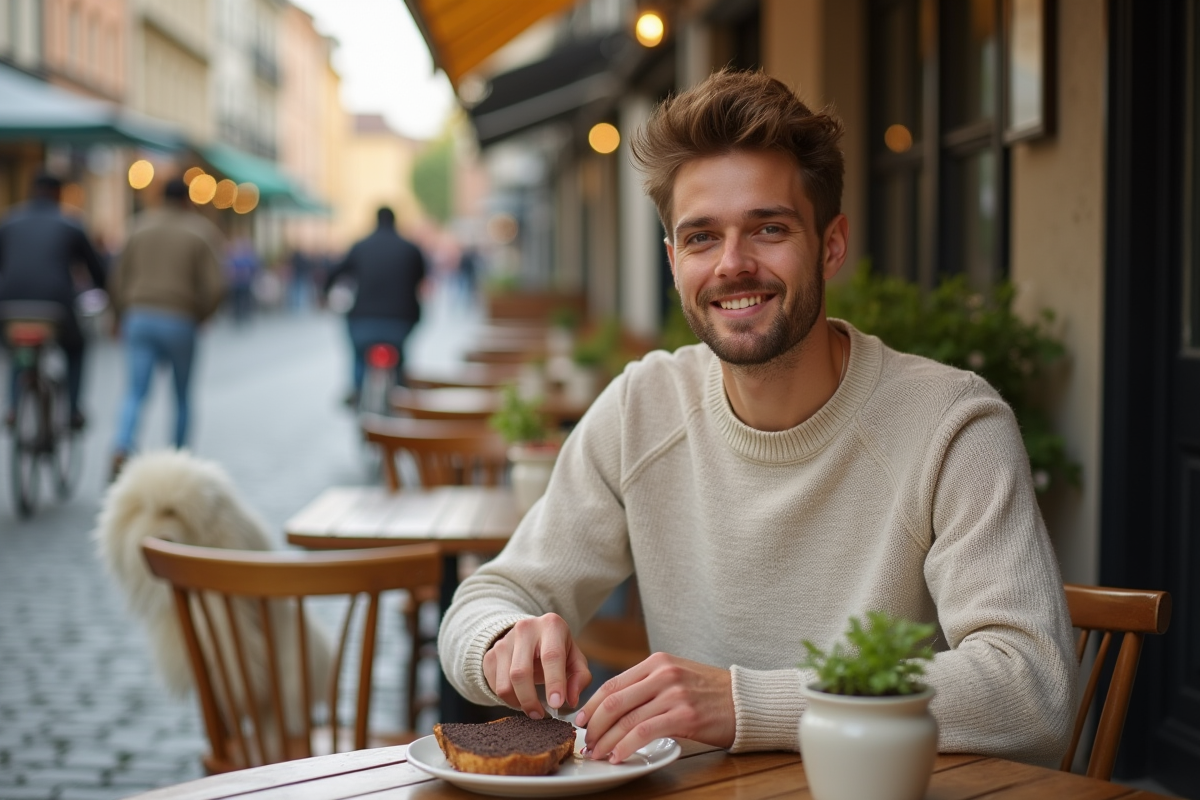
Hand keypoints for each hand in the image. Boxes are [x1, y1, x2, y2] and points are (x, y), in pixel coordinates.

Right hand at [483, 613, 591, 719]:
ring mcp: (504, 642)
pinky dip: (508, 700)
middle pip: (521, 672)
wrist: (530, 635)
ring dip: (518, 703)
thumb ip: (580, 678)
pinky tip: (520, 698)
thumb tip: (571, 700)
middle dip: (530, 699)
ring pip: (505, 683)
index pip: (551, 656)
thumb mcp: (575, 658)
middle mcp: (525, 629)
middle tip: (540, 715)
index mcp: (551, 625)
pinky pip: (495, 686)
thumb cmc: (557, 649)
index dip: (554, 682)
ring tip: (532, 709)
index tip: (556, 704)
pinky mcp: (490, 655)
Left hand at [575, 652, 734, 763]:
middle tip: (586, 743)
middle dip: (594, 726)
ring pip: (625, 719)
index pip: (613, 683)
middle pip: (614, 701)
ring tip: (597, 754)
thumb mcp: (677, 677)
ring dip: (606, 740)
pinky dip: (625, 747)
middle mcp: (662, 674)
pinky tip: (618, 757)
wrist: (747, 701)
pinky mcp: (684, 716)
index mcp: (657, 662)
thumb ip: (649, 685)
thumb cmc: (711, 693)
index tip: (581, 722)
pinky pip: (643, 733)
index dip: (592, 706)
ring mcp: (673, 694)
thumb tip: (615, 707)